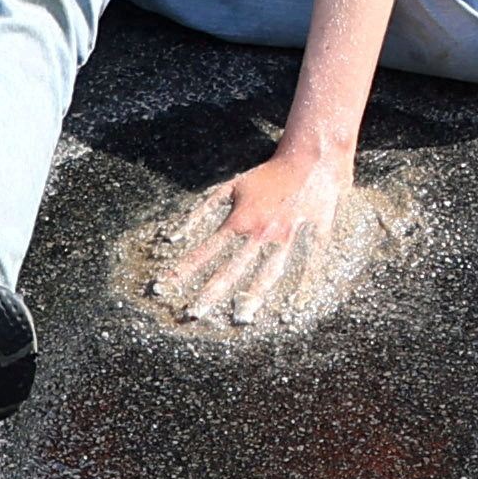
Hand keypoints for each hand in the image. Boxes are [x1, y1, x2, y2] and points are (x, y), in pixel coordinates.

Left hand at [135, 142, 399, 333]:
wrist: (310, 159)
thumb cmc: (267, 176)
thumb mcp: (230, 187)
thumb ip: (202, 210)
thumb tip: (173, 236)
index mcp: (240, 220)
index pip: (206, 252)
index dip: (183, 270)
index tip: (163, 288)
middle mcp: (261, 232)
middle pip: (232, 269)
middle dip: (211, 293)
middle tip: (192, 315)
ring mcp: (288, 237)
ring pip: (268, 272)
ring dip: (253, 297)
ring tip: (240, 319)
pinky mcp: (314, 237)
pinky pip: (307, 266)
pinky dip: (301, 287)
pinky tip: (293, 308)